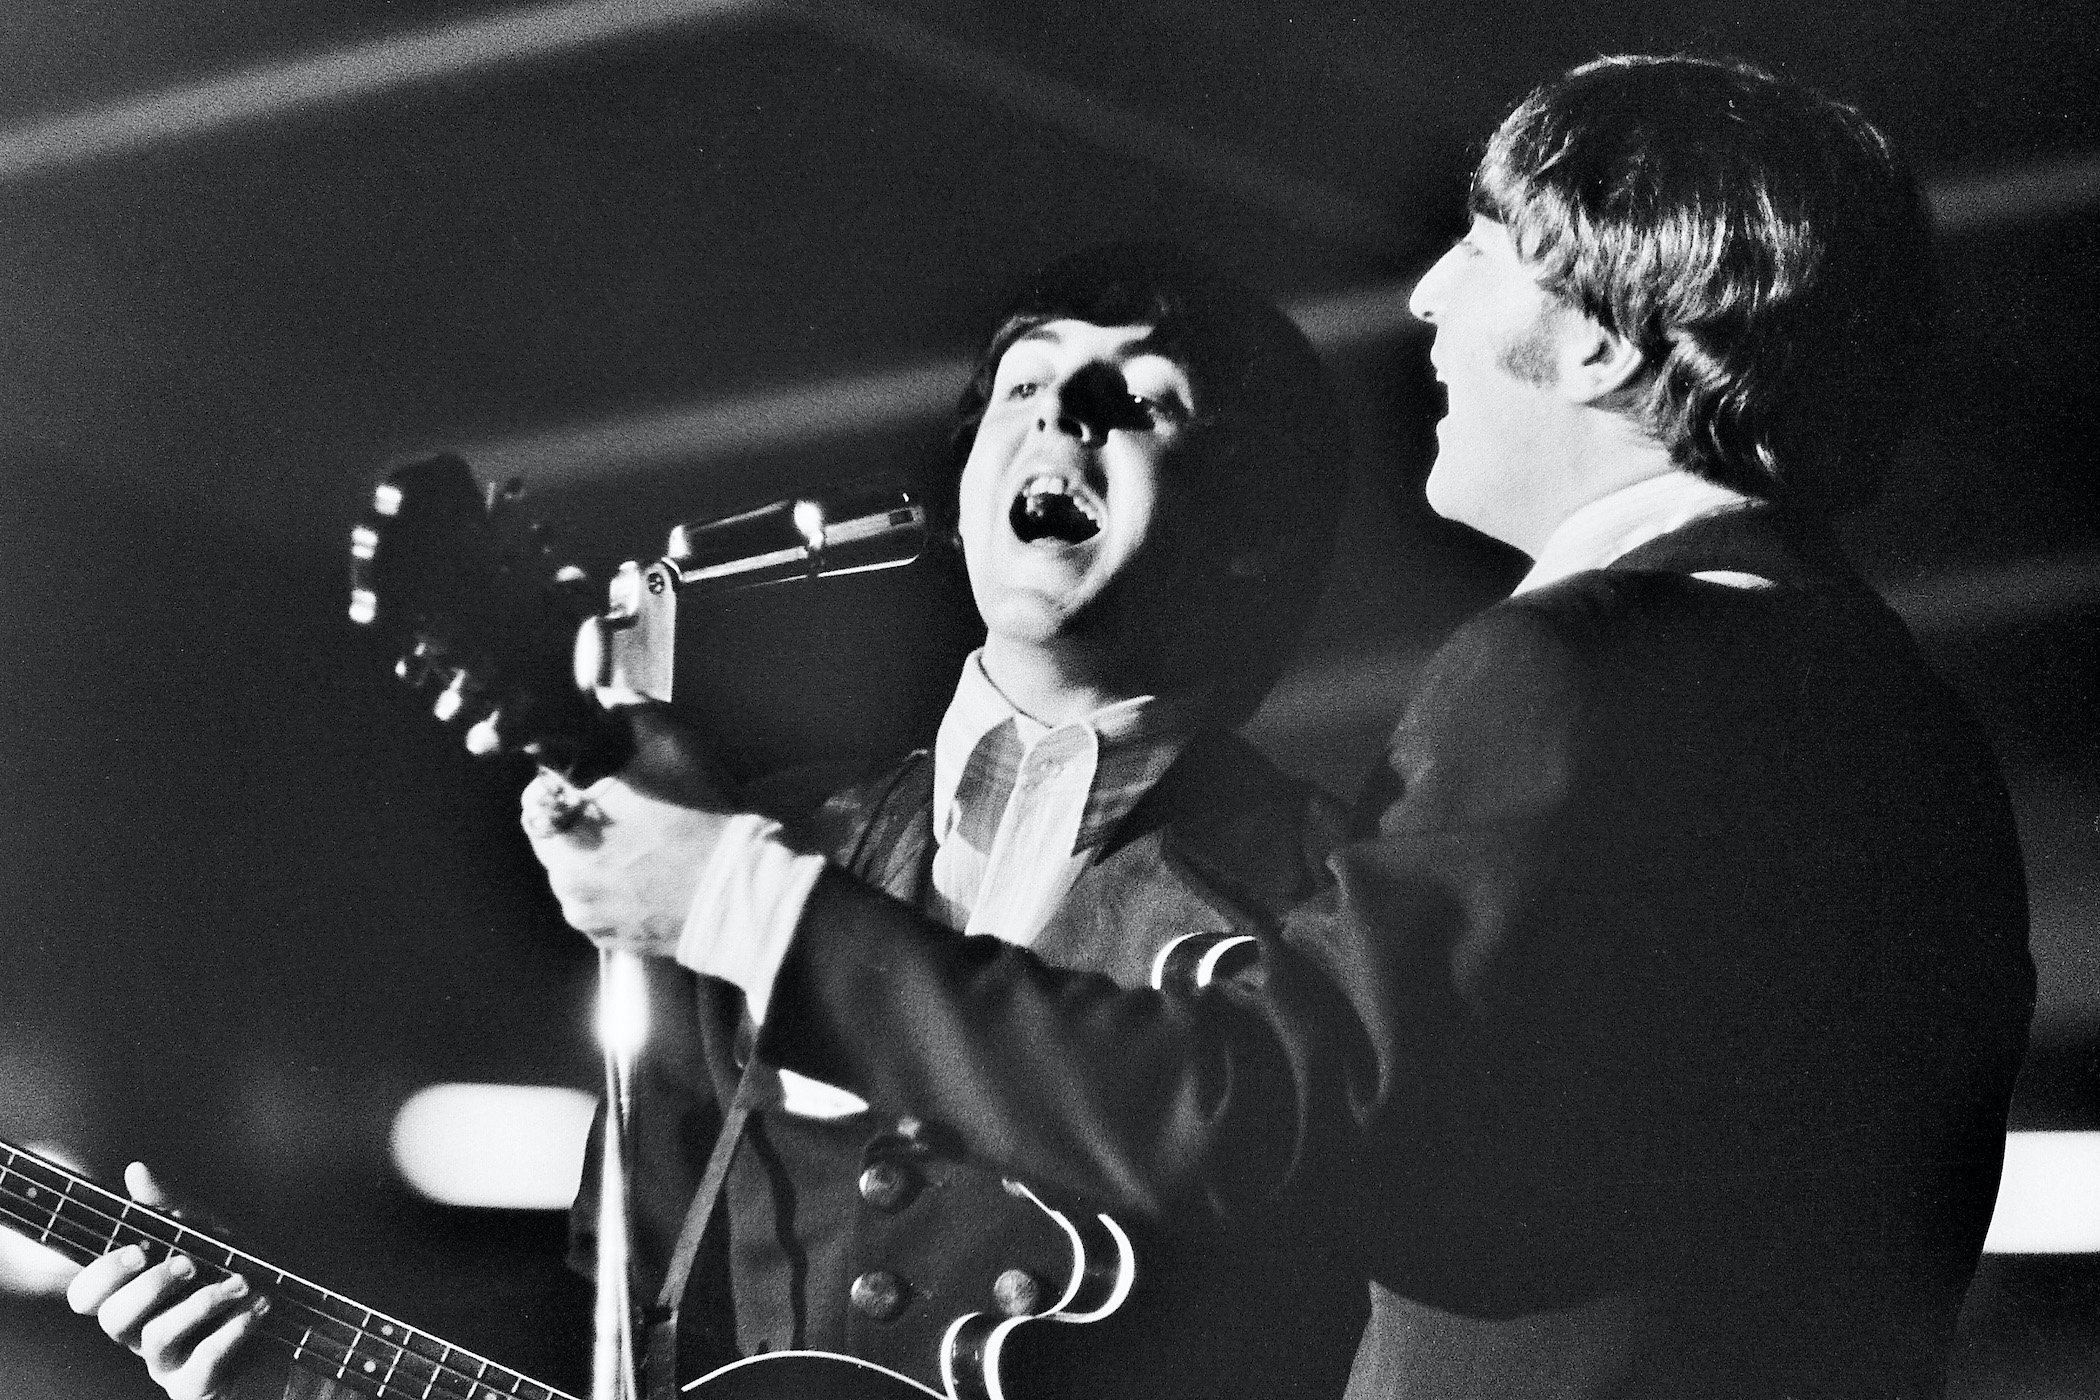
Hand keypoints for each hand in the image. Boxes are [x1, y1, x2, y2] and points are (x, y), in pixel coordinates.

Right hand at [65, 1164, 274, 1399]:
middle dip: (150, 1286)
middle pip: (111, 1319)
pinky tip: (259, 1309)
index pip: (87, 1295)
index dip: (101, 1274)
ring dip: (201, 1303)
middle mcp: (145, 1334)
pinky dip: (231, 1331)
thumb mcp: (217, 1238)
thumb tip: (135, 1171)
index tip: (140, 1249)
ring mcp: (170, 1364)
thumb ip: (174, 1209)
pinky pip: (200, 1365)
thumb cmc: (246, 1282)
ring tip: (240, 1283)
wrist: (302, 1332)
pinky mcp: (199, 1388)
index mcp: (140, 1299)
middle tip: (191, 1264)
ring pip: (155, 1339)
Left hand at [522, 706, 736, 957]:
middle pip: (555, 838)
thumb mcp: (666, 743)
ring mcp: (588, 917)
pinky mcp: (612, 942)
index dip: (566, 783)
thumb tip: (600, 697)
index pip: (535, 798)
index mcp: (561, 832)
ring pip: (578, 874)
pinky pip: (601, 906)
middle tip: (631, 813)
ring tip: (647, 847)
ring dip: (599, 858)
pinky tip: (652, 877)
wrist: (741, 890)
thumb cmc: (701, 817)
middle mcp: (563, 881)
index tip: (598, 781)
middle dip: (583, 822)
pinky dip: (617, 891)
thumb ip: (624, 708)